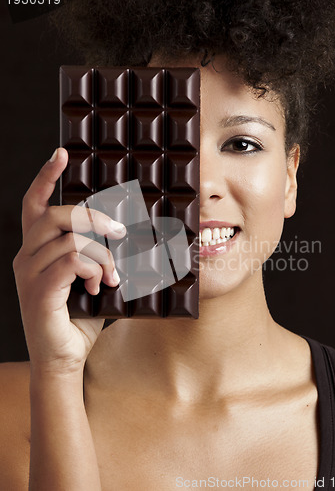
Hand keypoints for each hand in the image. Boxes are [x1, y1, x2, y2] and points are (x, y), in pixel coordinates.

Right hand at [13, 148, 125, 373]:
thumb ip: (99, 254)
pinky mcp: (39, 292)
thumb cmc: (80, 317)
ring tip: (110, 278)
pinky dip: (92, 270)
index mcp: (36, 250)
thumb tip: (128, 234)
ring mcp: (29, 275)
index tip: (61, 154)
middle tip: (120, 232)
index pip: (34, 204)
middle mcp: (26, 257)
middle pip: (56, 215)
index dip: (46, 177)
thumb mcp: (91, 278)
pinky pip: (70, 262)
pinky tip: (98, 286)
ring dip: (101, 256)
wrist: (65, 359)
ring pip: (70, 240)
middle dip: (93, 218)